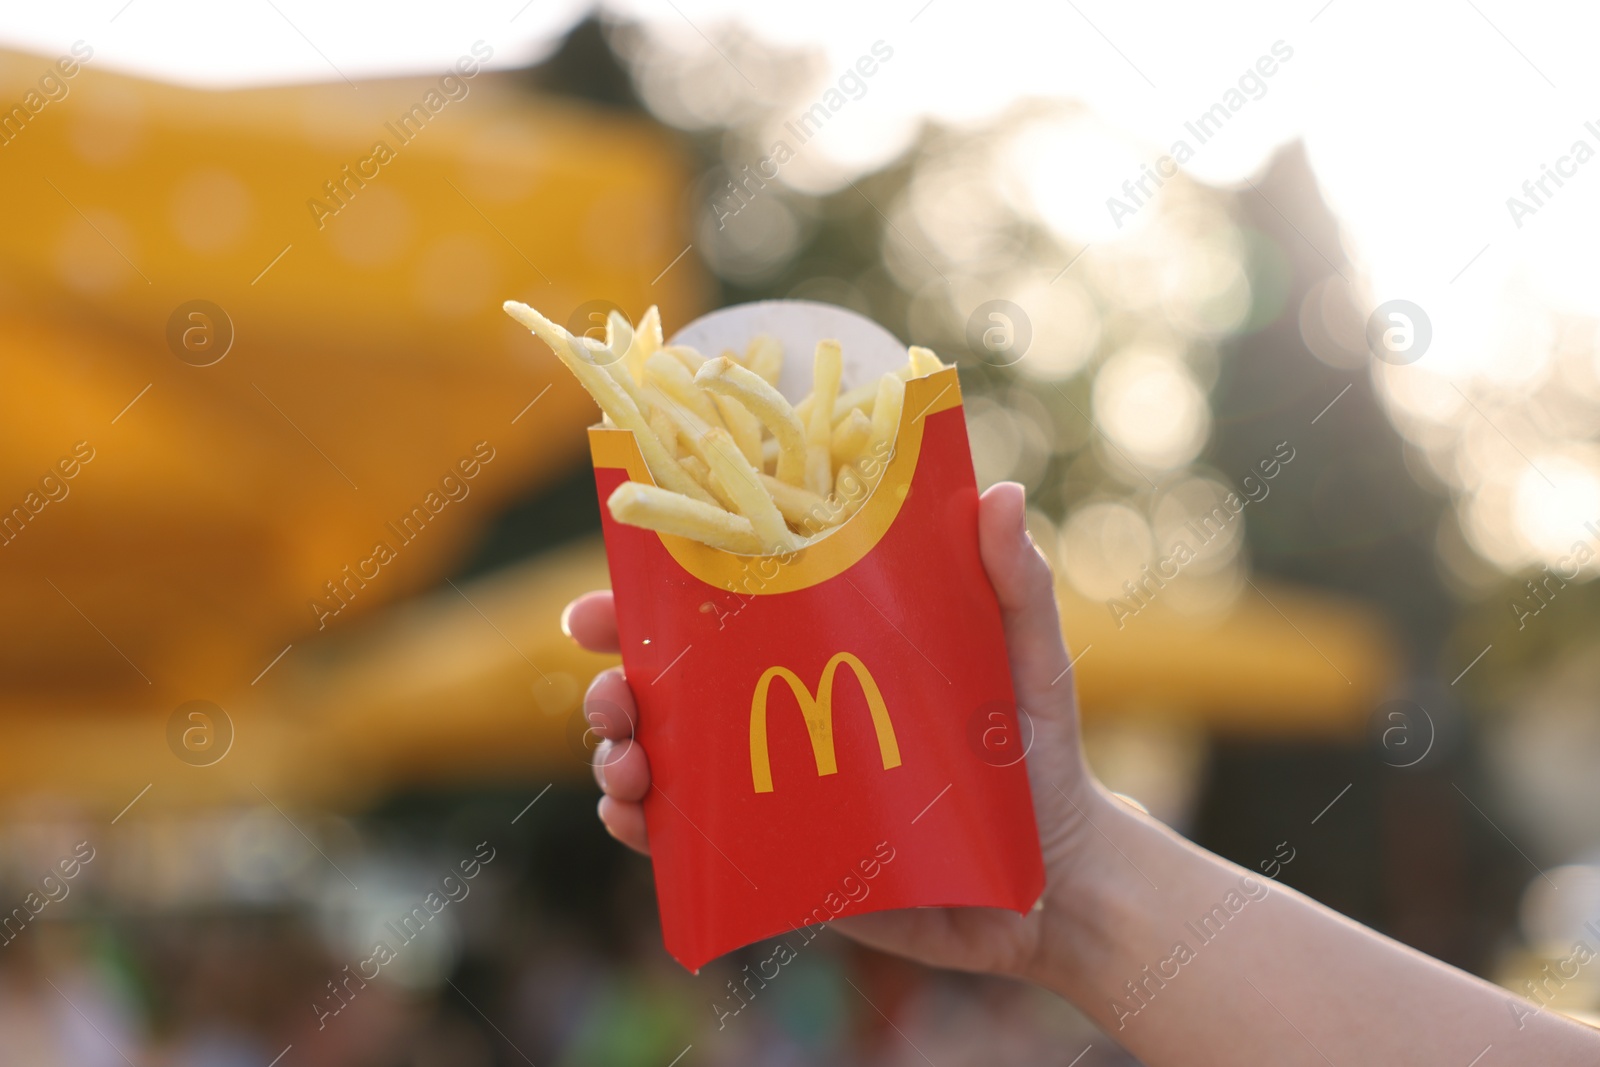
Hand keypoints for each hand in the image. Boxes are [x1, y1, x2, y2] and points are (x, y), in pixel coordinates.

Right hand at [562, 481, 1113, 982]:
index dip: (647, 595)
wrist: (1054, 880)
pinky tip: (637, 820)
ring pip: (661, 761)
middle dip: (615, 682)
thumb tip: (1002, 496)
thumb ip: (1017, 585)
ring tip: (627, 761)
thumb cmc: (1038, 754)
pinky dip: (643, 829)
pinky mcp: (775, 858)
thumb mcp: (1028, 660)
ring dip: (617, 754)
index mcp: (821, 648)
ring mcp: (769, 785)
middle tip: (615, 692)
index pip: (718, 607)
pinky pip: (687, 844)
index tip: (604, 594)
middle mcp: (780, 709)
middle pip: (667, 684)